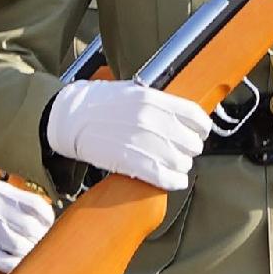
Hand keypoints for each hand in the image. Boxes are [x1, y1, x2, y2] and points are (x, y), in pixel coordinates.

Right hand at [0, 171, 55, 273]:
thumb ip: (18, 201)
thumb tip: (44, 219)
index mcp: (3, 192)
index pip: (38, 208)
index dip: (48, 221)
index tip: (47, 227)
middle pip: (33, 230)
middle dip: (41, 239)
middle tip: (41, 243)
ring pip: (22, 247)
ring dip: (30, 253)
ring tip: (29, 253)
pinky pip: (4, 261)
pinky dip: (15, 264)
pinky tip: (16, 261)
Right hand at [45, 81, 212, 192]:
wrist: (70, 118)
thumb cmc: (99, 103)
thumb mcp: (133, 92)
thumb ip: (158, 104)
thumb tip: (180, 116)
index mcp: (153, 100)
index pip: (194, 116)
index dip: (202, 127)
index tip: (200, 133)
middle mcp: (152, 120)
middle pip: (190, 142)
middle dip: (189, 149)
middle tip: (181, 150)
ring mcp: (142, 142)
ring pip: (181, 162)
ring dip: (181, 166)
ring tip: (174, 165)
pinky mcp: (131, 162)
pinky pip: (164, 177)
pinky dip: (174, 181)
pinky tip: (174, 180)